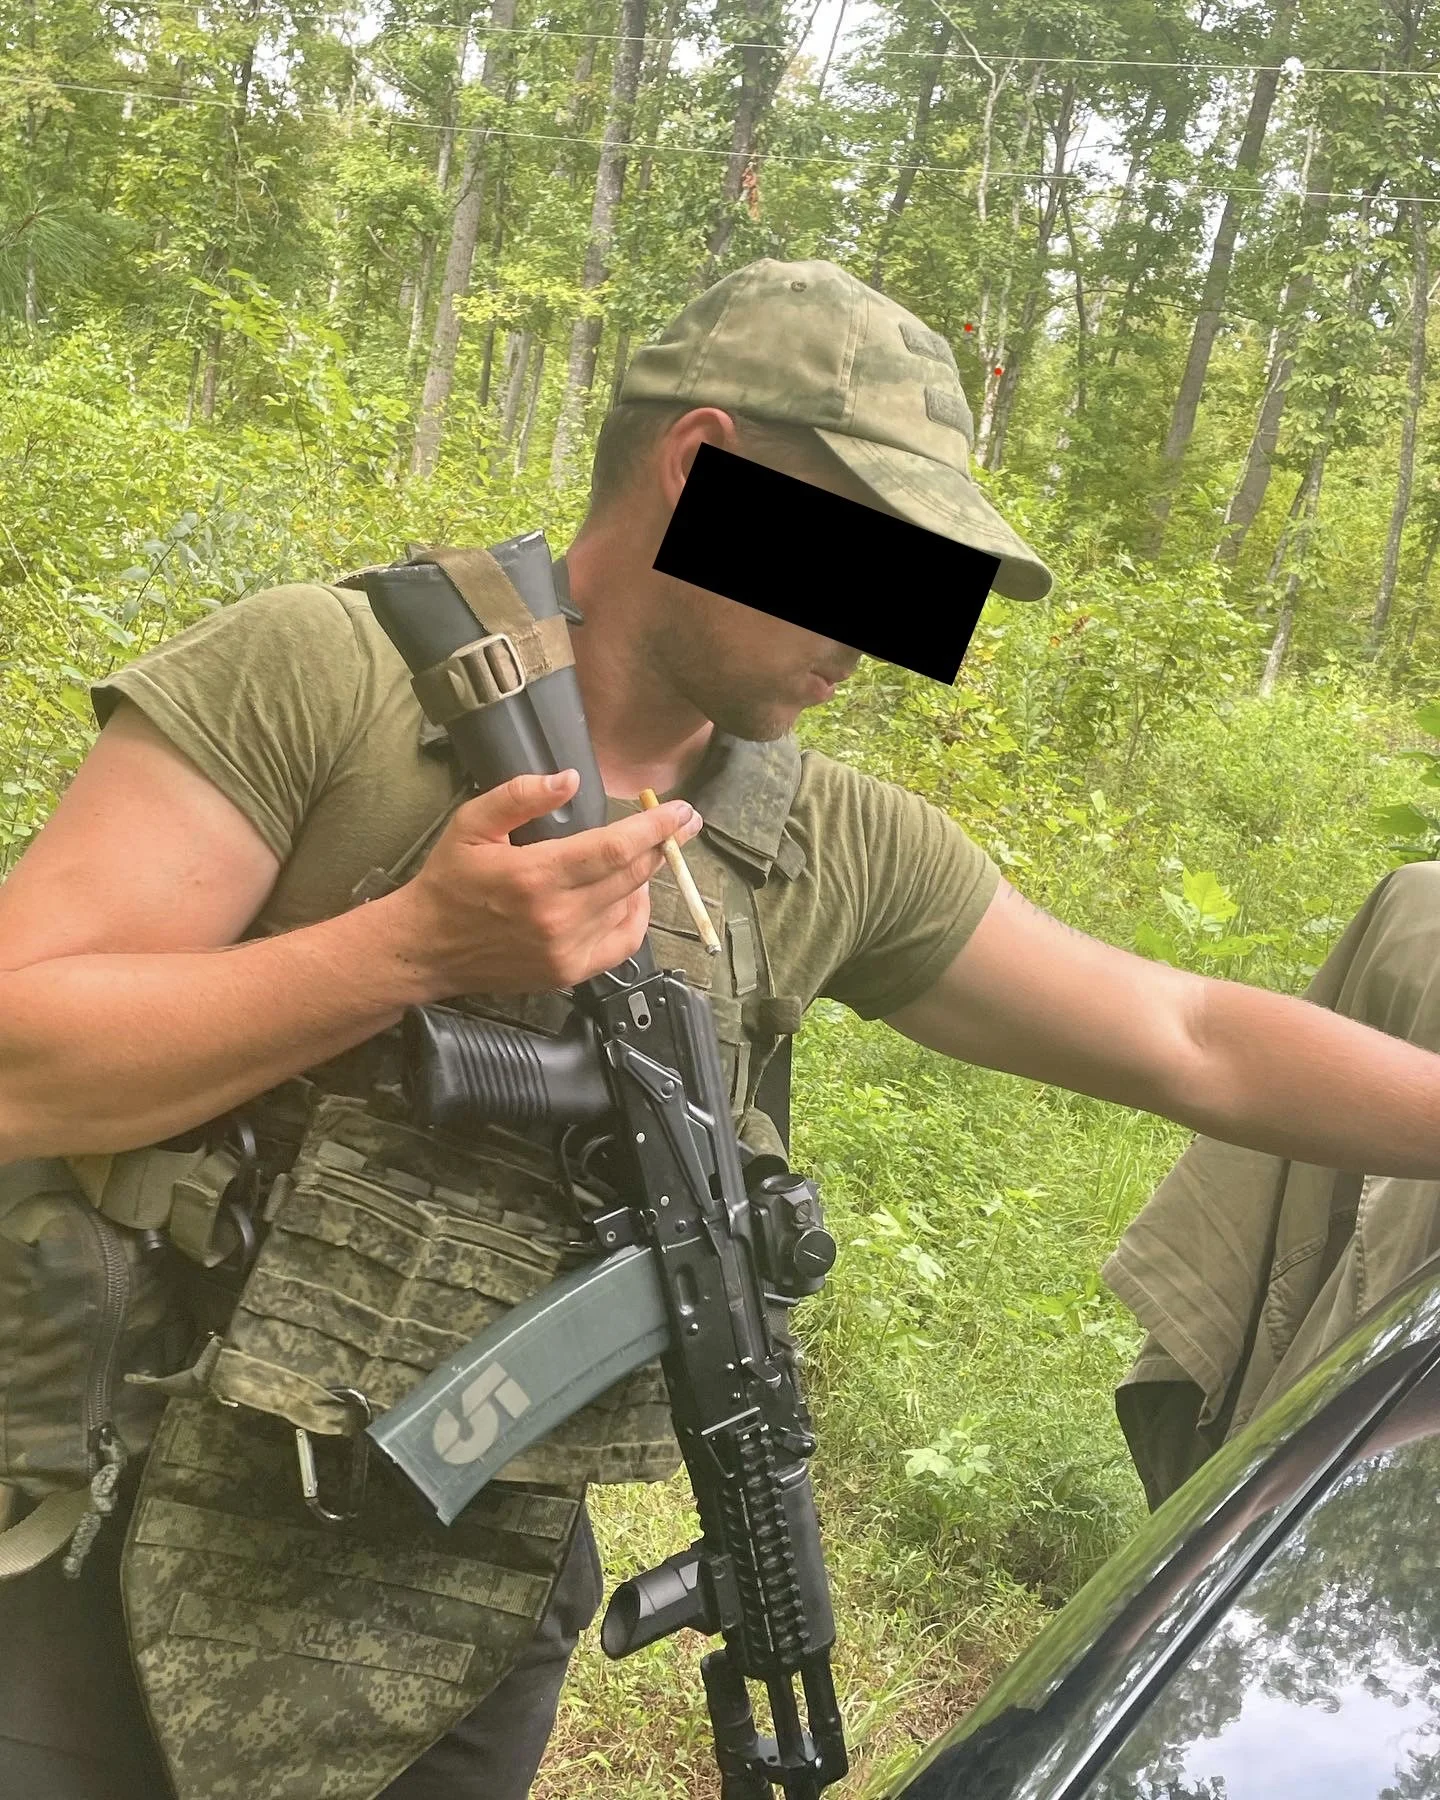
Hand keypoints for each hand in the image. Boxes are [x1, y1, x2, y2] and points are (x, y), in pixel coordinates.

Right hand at [382, 769, 701, 998]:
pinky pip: (624, 943)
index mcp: (536, 875)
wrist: (426, 948)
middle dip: (663, 846)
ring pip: (630, 906)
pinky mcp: (569, 972)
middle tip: (679, 824)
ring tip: (642, 855)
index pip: (616, 849)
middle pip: (632, 876)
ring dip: (644, 878)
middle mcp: (558, 916)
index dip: (656, 828)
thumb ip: (520, 796)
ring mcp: (566, 949)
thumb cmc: (450, 881)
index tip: (684, 811)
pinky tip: (630, 896)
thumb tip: (571, 779)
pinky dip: (636, 916)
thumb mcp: (472, 824)